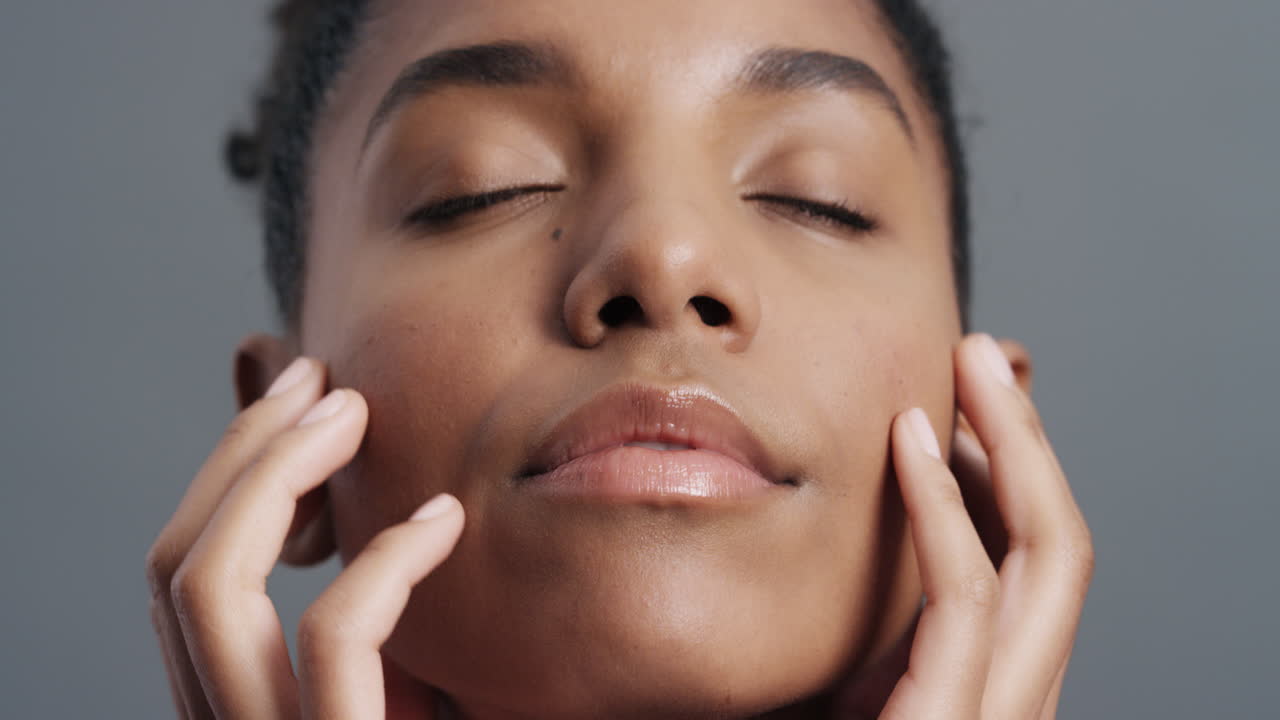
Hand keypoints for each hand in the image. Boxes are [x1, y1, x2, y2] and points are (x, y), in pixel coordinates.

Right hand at [145, 357, 463, 718]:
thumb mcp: (404, 692)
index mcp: (230, 707)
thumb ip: (374, 626)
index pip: (187, 577)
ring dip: (278, 472)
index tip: (303, 397)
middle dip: (246, 452)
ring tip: (355, 412)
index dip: (232, 472)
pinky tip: (446, 518)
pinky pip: (333, 634)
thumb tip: (396, 516)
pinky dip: (386, 557)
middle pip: (185, 568)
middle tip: (322, 381)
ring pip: (216, 588)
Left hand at [836, 334, 1093, 718]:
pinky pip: (966, 598)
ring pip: (1043, 561)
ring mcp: (995, 715)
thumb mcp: (836, 674)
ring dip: (1011, 444)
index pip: (1027, 564)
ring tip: (968, 361)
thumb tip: (854, 514)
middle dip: (1026, 439)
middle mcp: (1008, 698)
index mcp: (981, 687)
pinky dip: (944, 505)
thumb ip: (862, 613)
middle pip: (1052, 549)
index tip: (965, 398)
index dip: (1011, 469)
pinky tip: (910, 438)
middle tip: (979, 354)